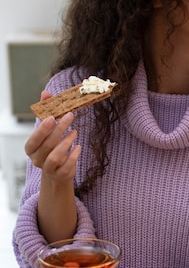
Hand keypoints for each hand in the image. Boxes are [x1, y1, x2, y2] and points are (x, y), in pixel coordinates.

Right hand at [25, 91, 80, 241]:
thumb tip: (46, 92)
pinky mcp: (61, 175)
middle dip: (59, 129)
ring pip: (55, 156)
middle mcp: (37, 160)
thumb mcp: (49, 130)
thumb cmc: (52, 146)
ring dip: (66, 142)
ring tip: (75, 132)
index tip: (53, 117)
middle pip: (46, 145)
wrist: (57, 172)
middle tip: (71, 116)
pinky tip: (79, 147)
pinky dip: (73, 156)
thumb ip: (46, 112)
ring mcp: (48, 169)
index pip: (33, 140)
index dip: (42, 130)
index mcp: (31, 148)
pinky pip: (67, 166)